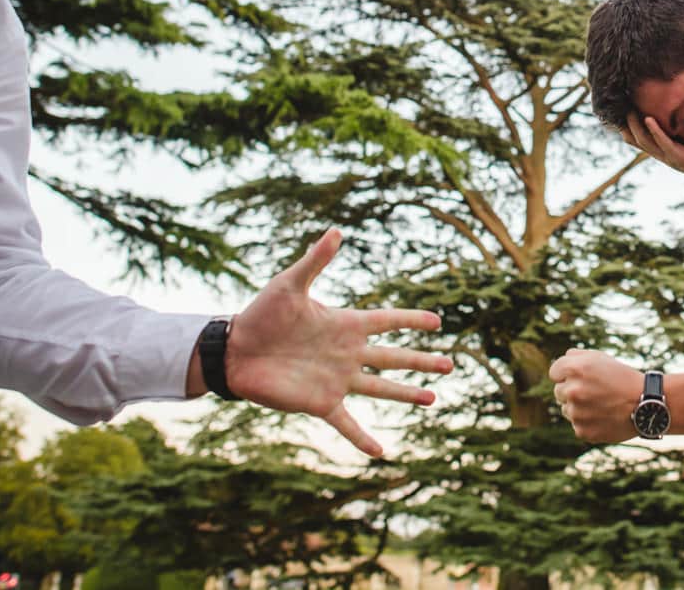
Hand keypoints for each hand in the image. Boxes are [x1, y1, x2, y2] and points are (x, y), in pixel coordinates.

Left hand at [207, 228, 452, 457]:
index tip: (438, 321)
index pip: (388, 321)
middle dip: (422, 361)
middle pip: (394, 357)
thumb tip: (337, 231)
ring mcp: (337, 380)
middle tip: (450, 364)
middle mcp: (347, 353)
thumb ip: (316, 261)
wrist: (233, 351)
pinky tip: (380, 453)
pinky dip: (362, 438)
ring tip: (432, 399)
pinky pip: (347, 423)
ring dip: (406, 394)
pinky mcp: (320, 402)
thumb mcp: (290, 284)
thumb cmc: (261, 314)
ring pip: (380, 388)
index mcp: (345, 324)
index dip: (412, 320)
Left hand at [548, 348, 642, 442]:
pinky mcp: (582, 430)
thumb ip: (576, 356)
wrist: (645, 403)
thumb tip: (560, 364)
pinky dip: (587, 422)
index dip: (568, 374)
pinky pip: (576, 425)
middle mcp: (572, 390)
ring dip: (579, 408)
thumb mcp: (601, 358)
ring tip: (601, 405)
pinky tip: (604, 417)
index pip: (554, 373)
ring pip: (566, 410)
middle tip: (595, 392)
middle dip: (572, 391)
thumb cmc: (622, 378)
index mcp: (575, 369)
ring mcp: (576, 413)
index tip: (582, 378)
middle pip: (559, 392)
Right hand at [624, 113, 683, 190]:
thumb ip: (679, 128)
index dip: (625, 127)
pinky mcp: (680, 157)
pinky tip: (649, 118)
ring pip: (645, 142)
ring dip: (636, 126)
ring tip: (630, 110)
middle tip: (619, 107)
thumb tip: (676, 109)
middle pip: (636, 140)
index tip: (618, 111)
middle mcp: (662, 155)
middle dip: (626, 124)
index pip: (637, 140)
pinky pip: (664, 143)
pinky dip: (655, 131)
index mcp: (662, 151)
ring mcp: (669, 157)